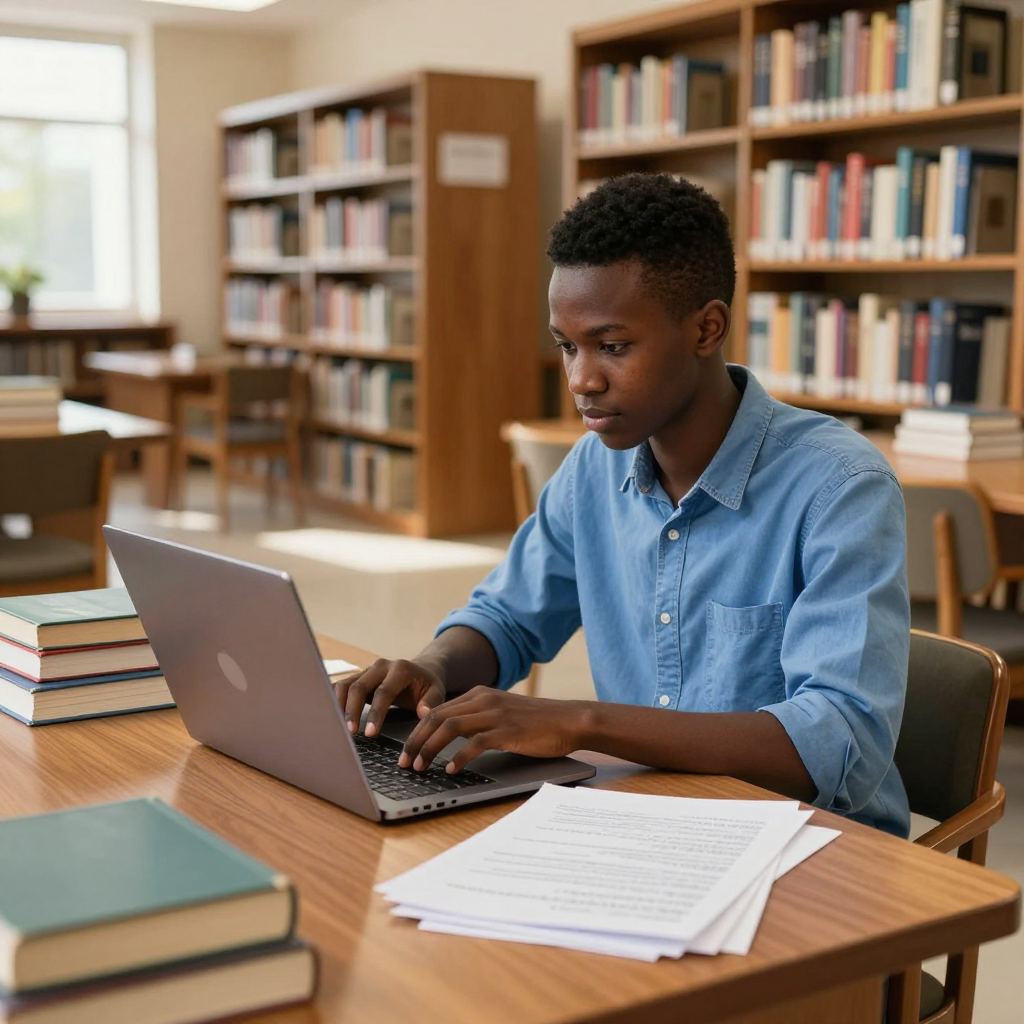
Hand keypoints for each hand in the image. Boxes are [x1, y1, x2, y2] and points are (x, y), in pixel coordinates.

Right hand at [333, 658, 445, 736]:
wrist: (420, 671)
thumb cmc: (427, 685)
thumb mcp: (437, 692)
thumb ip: (431, 702)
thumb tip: (422, 713)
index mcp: (400, 669)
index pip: (383, 692)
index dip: (375, 713)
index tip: (370, 733)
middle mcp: (380, 666)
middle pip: (359, 687)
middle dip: (352, 711)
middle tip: (350, 734)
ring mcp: (367, 670)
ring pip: (345, 685)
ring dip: (339, 707)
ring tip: (338, 729)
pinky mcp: (358, 677)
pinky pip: (341, 687)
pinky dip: (334, 701)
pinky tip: (331, 718)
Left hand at [398, 687, 585, 772]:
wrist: (569, 720)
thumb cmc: (537, 722)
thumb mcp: (501, 713)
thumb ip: (477, 719)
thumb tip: (450, 738)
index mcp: (479, 694)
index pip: (437, 710)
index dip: (417, 730)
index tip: (406, 750)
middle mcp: (483, 699)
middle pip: (436, 717)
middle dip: (415, 740)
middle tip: (404, 761)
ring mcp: (495, 714)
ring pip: (449, 727)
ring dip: (429, 748)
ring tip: (419, 767)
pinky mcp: (507, 730)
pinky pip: (475, 743)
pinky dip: (458, 757)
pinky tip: (451, 770)